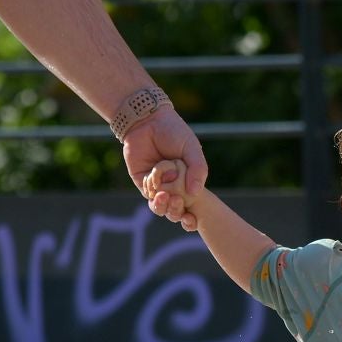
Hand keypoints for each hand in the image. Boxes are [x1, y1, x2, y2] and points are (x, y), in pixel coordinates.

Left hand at [121, 107, 204, 230]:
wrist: (148, 121)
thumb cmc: (174, 132)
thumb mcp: (191, 149)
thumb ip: (198, 169)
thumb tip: (195, 193)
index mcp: (189, 182)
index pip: (192, 207)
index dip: (191, 219)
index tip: (192, 221)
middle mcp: (174, 187)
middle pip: (175, 212)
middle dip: (176, 212)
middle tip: (178, 201)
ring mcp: (158, 187)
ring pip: (160, 207)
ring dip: (163, 206)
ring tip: (166, 196)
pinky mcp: (142, 182)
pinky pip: (148, 194)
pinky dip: (152, 189)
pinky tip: (155, 175)